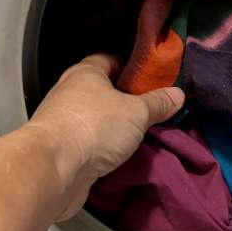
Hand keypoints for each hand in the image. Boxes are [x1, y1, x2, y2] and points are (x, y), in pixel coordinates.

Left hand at [25, 54, 183, 220]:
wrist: (53, 171)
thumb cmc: (94, 128)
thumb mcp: (137, 112)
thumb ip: (158, 103)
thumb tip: (177, 95)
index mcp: (85, 73)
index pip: (111, 60)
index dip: (133, 68)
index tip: (154, 80)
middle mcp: (70, 93)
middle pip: (104, 91)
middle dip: (128, 100)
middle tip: (153, 109)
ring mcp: (64, 122)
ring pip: (97, 118)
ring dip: (116, 126)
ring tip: (143, 133)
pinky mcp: (62, 150)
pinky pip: (90, 142)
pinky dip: (105, 147)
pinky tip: (122, 155)